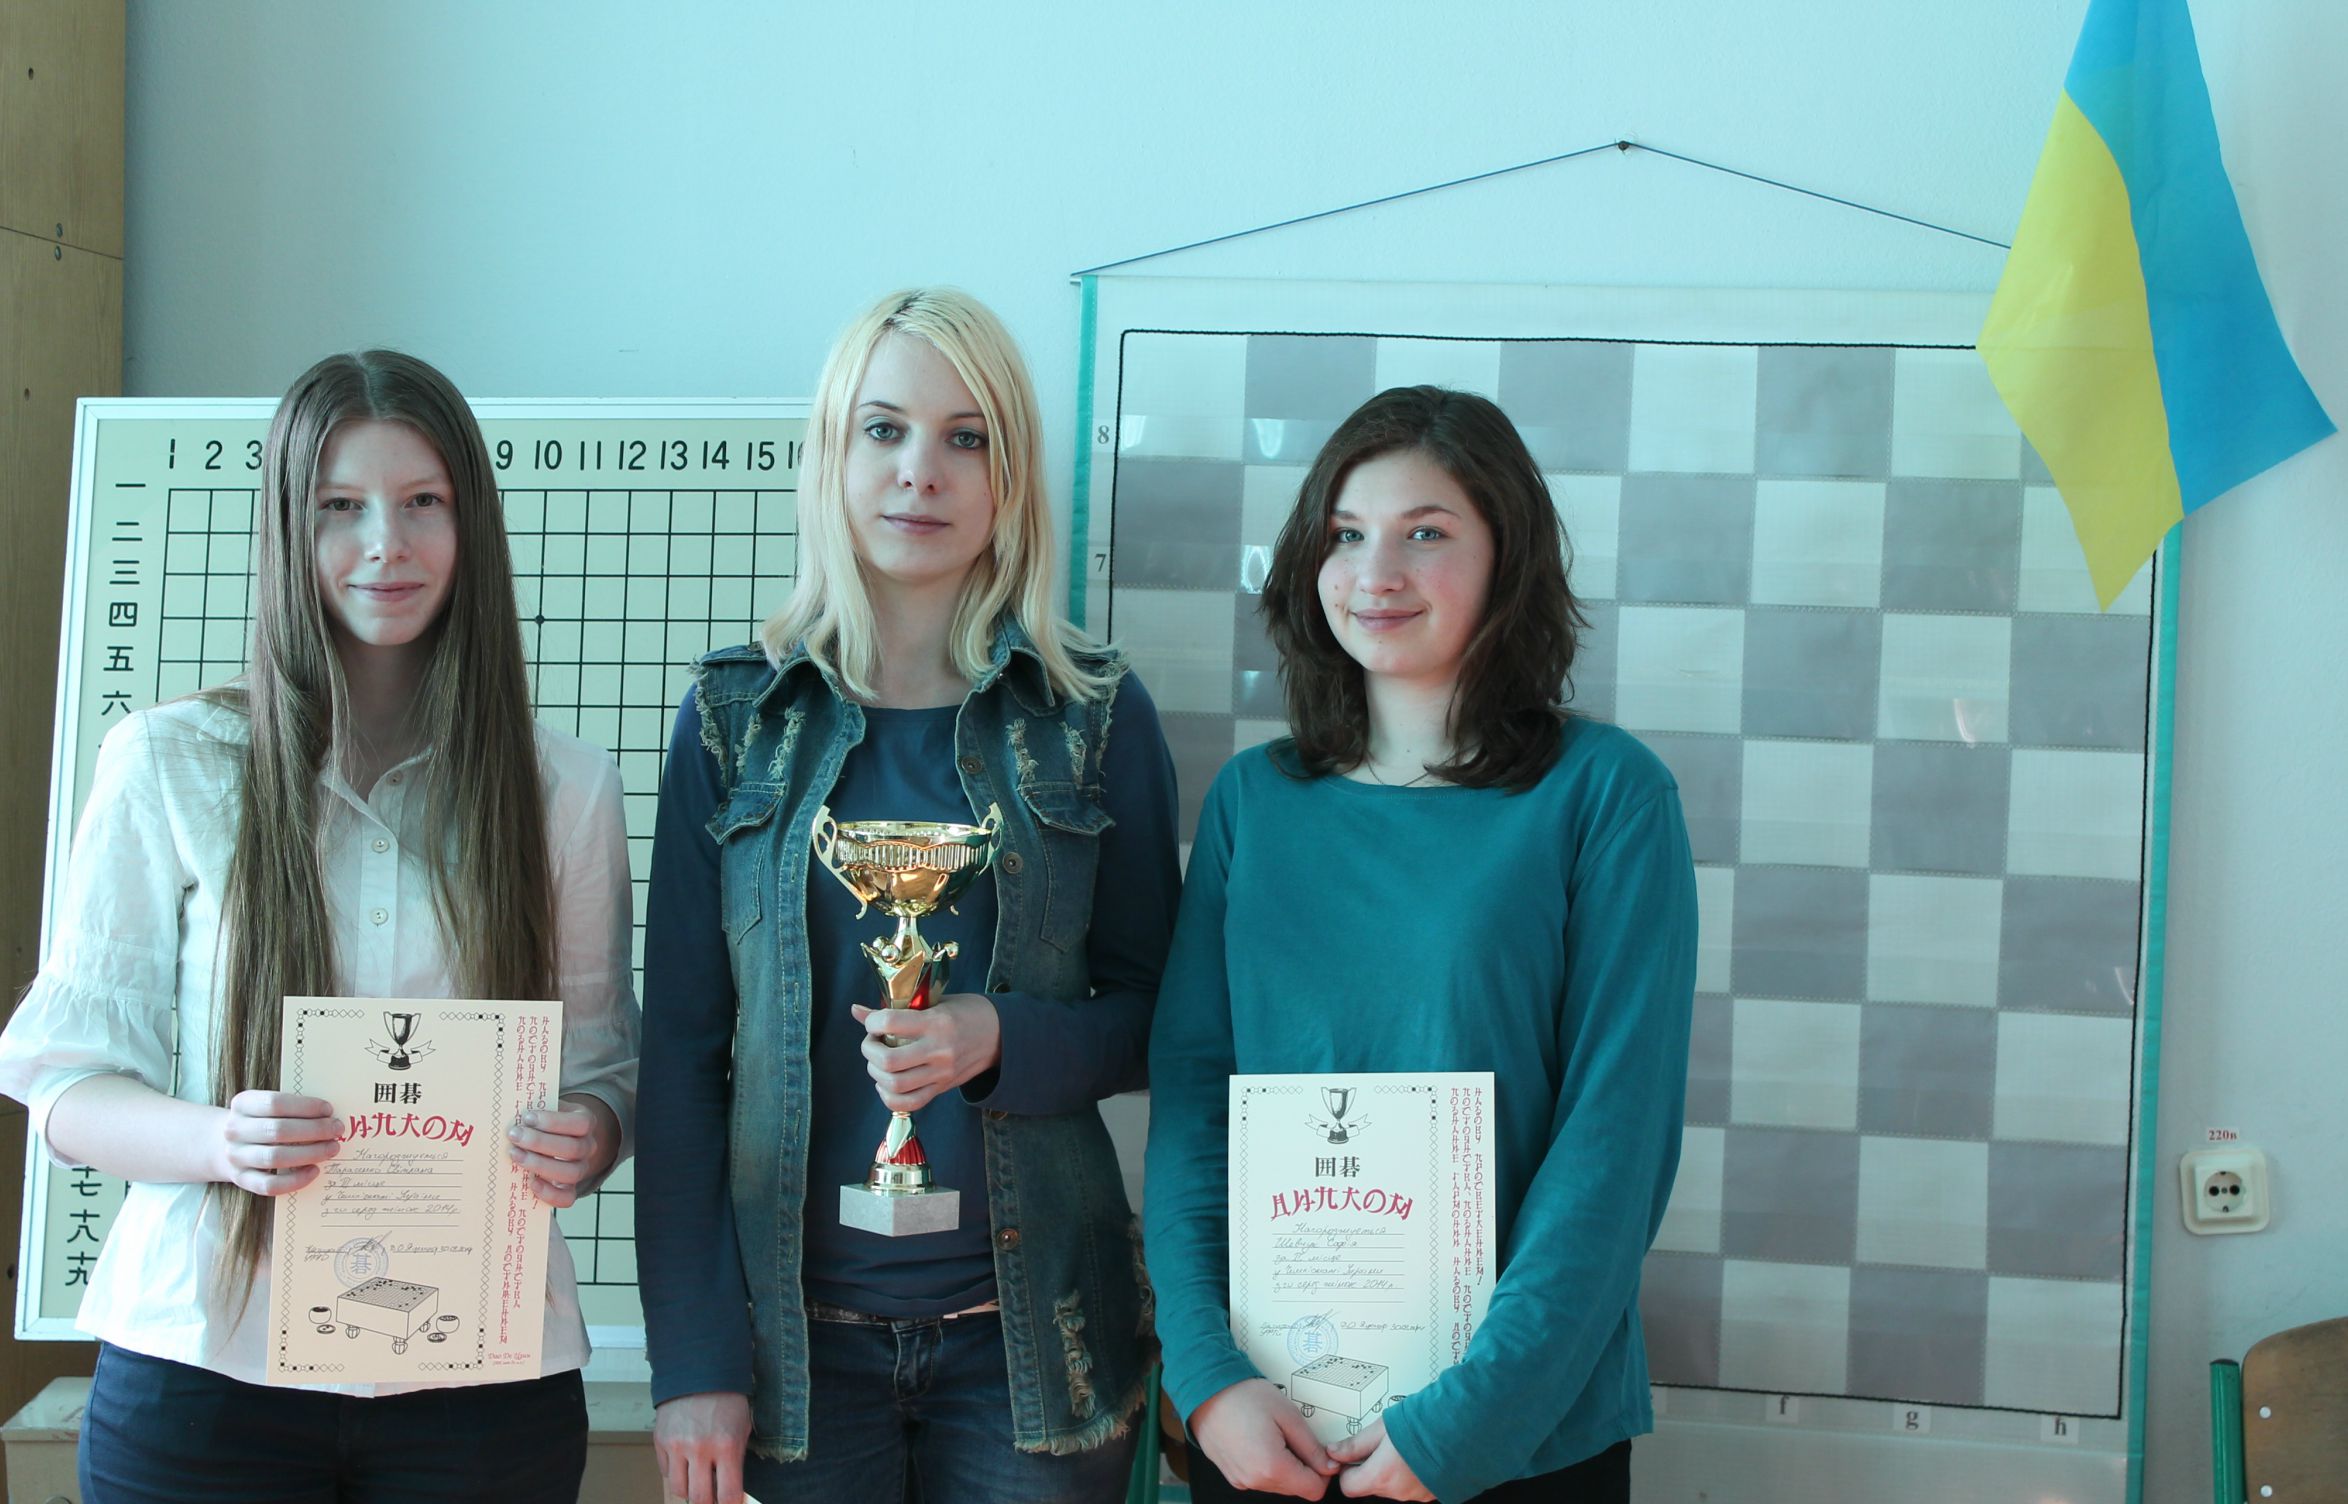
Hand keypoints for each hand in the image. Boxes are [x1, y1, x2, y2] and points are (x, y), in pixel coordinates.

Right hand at [214, 1090, 341, 1194]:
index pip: (275, 1103)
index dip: (305, 1107)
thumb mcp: (265, 1107)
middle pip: (278, 1130)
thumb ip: (292, 1108)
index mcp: (242, 1104)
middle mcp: (234, 1130)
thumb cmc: (259, 1121)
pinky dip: (295, 1180)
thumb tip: (330, 1115)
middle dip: (314, 1130)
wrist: (223, 1144)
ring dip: (310, 1153)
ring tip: (332, 1148)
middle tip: (337, 1129)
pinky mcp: (241, 1179)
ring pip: (275, 1158)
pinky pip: (269, 1185)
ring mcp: (235, 1157)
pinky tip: (315, 1170)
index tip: (328, 1110)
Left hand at [507, 1094, 618, 1206]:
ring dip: (540, 1165)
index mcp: (585, 1122)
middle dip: (540, 1142)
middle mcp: (588, 1147)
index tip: (526, 1117)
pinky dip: (549, 1193)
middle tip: (514, 1135)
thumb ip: (535, 1107)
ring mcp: (580, 1169)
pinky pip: (567, 1198)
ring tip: (515, 1155)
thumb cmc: (546, 1123)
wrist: (557, 1141)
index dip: (554, 1121)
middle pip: (573, 1148)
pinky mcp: (569, 1189)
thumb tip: (511, 1109)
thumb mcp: (546, 1108)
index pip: (580, 1123)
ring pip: (571, 1173)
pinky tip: (530, 1182)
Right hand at [653, 1391, 750, 1503]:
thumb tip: (730, 1491)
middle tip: (712, 1496)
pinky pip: (666, 1472)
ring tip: (697, 1479)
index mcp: (727, 1446)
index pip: (728, 1494)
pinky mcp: (660, 1440)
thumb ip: (735, 1461)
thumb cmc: (727, 1402)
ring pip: (679, 1489)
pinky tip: (685, 1460)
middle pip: (699, 1499)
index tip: (730, 1503)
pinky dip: (676, 1472)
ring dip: (689, 1489)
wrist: (700, 1371)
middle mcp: (700, 1449)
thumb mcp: (741, 1429)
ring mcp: (677, 1445)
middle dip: (707, 1503)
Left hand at [852, 994, 1000, 1112]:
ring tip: (878, 1061)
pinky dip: (889, 1096)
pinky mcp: (943, 1088)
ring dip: (876, 1073)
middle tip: (872, 1042)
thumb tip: (856, 1011)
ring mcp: (942, 1073)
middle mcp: (939, 1050)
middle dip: (869, 1050)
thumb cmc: (966, 1012)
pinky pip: (909, 1103)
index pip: (890, 1023)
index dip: (872, 1022)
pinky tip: (887, 1082)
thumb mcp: (935, 1001)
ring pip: (895, 1085)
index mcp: (937, 1022)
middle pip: (889, 1061)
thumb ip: (896, 1009)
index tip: (873, 1021)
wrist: (1000, 1034)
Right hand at [1190, 1377, 1338, 1497]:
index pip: (1314, 1489)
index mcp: (1272, 1467)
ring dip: (1285, 1465)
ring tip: (1274, 1434)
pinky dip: (1268, 1464)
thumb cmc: (1243, 1396)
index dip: (1323, 1471)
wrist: (1205, 1390)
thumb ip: (1312, 1447)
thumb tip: (1328, 1466)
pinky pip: (1261, 1478)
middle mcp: (1255, 1481)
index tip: (1320, 1452)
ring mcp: (1242, 1481)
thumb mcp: (1288, 1415)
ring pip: (1279, 1484)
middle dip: (1303, 1466)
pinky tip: (1261, 1439)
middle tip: (1294, 1436)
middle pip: (1296, 1487)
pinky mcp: (1233, 1476)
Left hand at [1327, 1418, 1431, 1500]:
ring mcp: (1417, 1494)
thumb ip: (1355, 1444)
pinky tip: (1418, 1455)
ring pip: (1393, 1486)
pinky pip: (1413, 1486)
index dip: (1347, 1470)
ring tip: (1404, 1446)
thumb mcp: (1382, 1428)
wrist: (1463, 1429)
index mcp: (1381, 1476)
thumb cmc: (1425, 1424)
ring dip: (1393, 1470)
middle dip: (1372, 1467)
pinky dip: (1411, 1474)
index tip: (1351, 1457)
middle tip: (1381, 1445)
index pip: (1349, 1487)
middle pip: (1372, 1485)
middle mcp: (1398, 1491)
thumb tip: (1335, 1451)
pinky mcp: (1432, 1493)